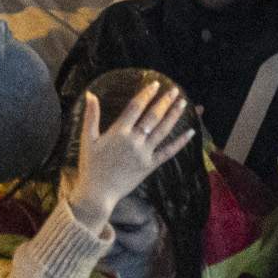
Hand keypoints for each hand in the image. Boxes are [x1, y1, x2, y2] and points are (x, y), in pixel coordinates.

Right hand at [59, 82, 193, 234]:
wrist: (98, 193)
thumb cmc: (90, 166)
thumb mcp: (87, 139)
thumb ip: (91, 115)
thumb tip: (90, 94)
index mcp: (119, 132)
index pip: (136, 107)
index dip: (147, 94)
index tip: (156, 84)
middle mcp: (134, 140)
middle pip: (153, 116)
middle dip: (165, 101)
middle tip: (175, 90)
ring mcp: (144, 153)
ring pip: (162, 131)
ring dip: (174, 116)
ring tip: (183, 103)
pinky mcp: (150, 166)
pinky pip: (168, 152)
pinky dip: (180, 142)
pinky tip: (190, 132)